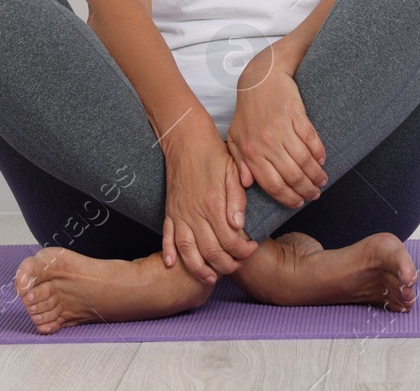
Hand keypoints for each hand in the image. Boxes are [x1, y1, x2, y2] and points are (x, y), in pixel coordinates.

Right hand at [162, 132, 255, 284]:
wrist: (187, 142)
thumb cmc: (214, 156)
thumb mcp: (233, 173)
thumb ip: (237, 200)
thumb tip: (239, 225)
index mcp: (214, 206)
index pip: (231, 241)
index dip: (243, 251)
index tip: (252, 249)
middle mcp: (195, 215)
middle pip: (211, 252)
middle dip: (226, 264)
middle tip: (237, 265)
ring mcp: (180, 215)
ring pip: (188, 251)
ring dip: (199, 268)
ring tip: (211, 277)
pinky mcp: (170, 212)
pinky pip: (167, 237)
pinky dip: (169, 253)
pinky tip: (172, 265)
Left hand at [226, 44, 328, 209]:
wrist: (260, 78)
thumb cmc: (247, 110)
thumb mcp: (235, 137)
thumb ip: (239, 162)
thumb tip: (248, 184)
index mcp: (251, 151)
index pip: (272, 184)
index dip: (287, 197)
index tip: (297, 203)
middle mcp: (266, 143)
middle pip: (291, 175)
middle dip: (305, 190)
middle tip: (314, 195)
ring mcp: (282, 128)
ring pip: (303, 160)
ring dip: (315, 174)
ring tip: (321, 181)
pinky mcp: (296, 115)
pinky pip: (311, 139)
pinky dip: (318, 152)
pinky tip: (322, 161)